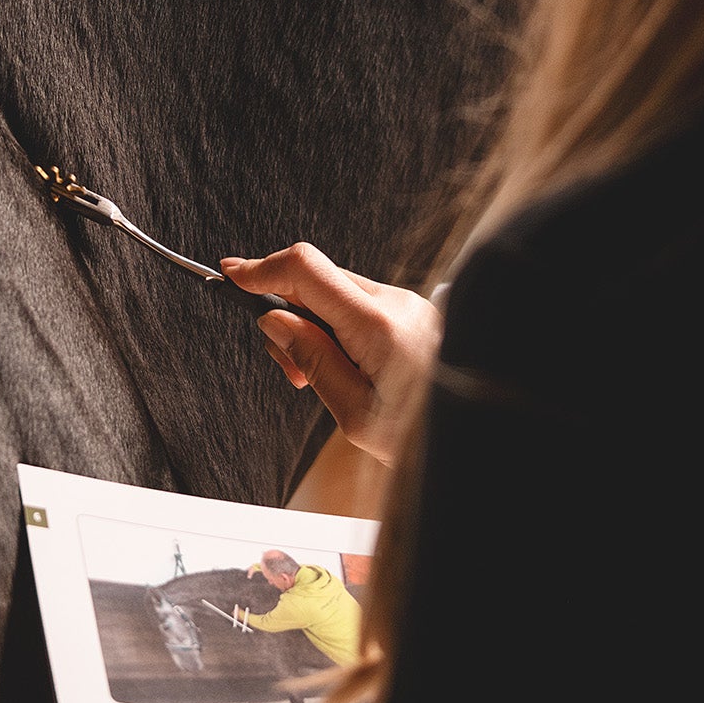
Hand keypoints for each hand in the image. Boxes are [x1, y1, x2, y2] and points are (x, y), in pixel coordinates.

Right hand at [220, 245, 441, 466]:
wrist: (473, 430)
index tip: (231, 275)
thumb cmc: (422, 434)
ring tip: (321, 379)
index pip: (306, 269)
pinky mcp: (412, 312)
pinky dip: (338, 327)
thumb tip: (275, 321)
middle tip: (291, 371)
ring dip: (313, 325)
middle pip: (317, 280)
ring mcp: (407, 304)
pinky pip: (359, 305)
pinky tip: (346, 367)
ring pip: (337, 293)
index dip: (261, 268)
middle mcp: (395, 303)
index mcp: (377, 326)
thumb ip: (311, 361)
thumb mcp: (355, 413)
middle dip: (286, 314)